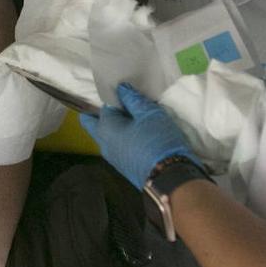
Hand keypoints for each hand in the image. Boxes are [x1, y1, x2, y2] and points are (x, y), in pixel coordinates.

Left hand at [79, 83, 195, 188]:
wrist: (170, 177)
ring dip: (118, 128)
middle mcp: (102, 143)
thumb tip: (121, 89)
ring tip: (138, 120)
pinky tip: (141, 136)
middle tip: (127, 107)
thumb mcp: (150, 113)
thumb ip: (133, 99)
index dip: (115, 100)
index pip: (103, 107)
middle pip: (95, 124)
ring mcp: (112, 157)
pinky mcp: (123, 167)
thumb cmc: (157, 140)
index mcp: (105, 128)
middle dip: (107, 114)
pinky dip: (125, 140)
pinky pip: (118, 147)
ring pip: (108, 137)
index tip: (127, 96)